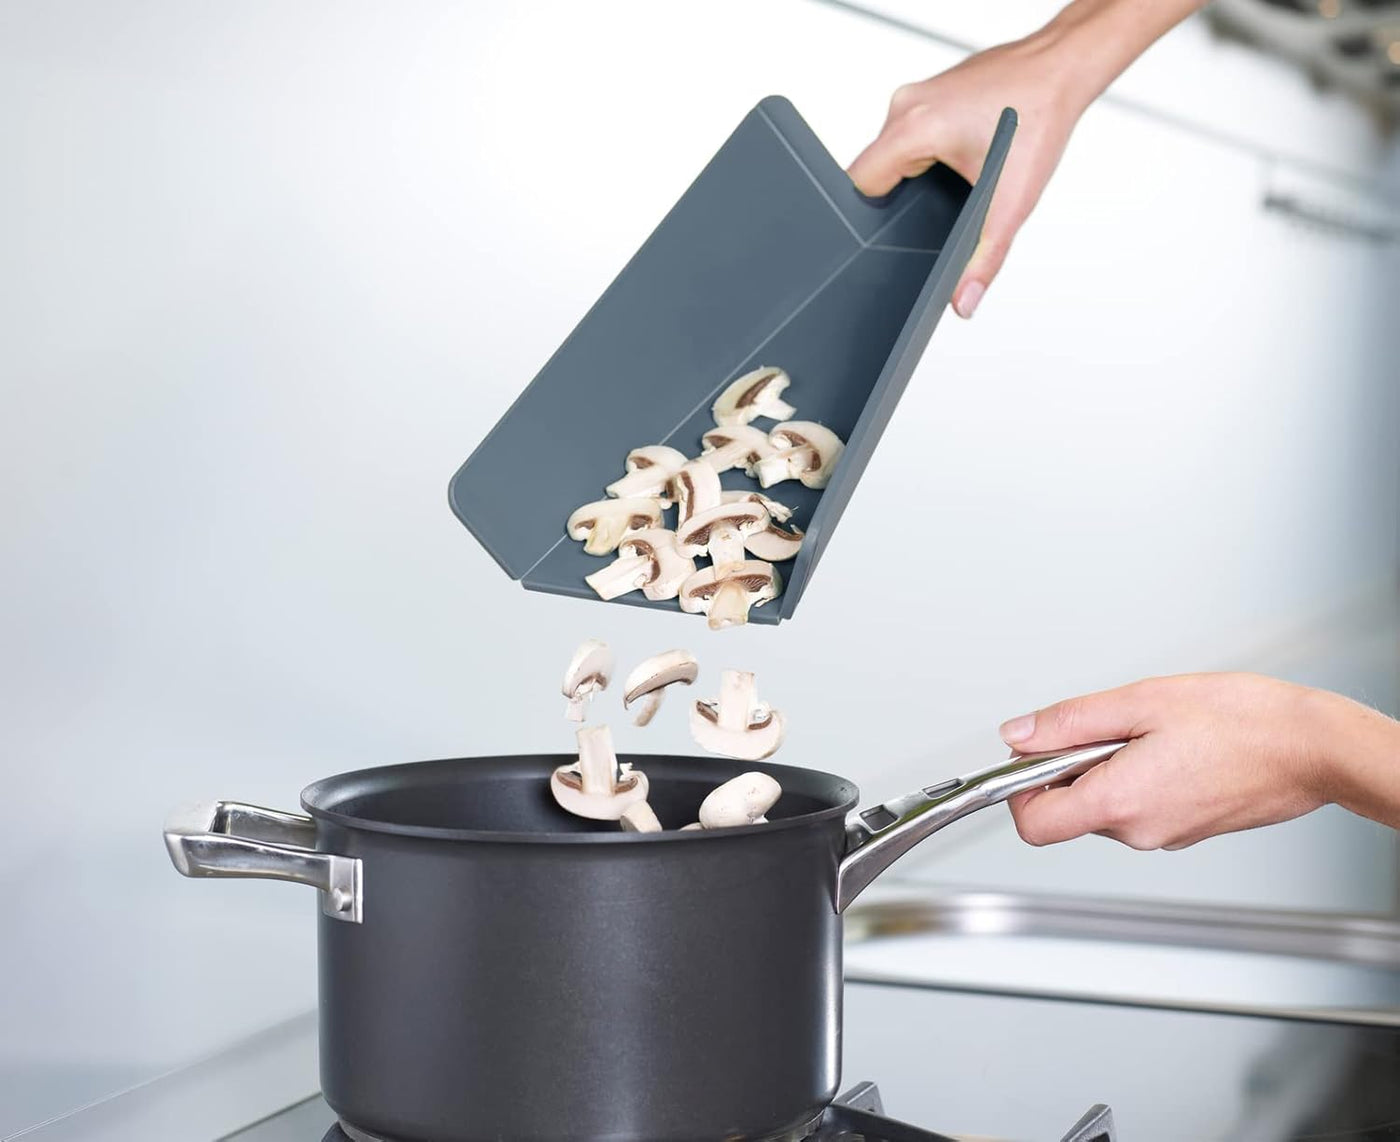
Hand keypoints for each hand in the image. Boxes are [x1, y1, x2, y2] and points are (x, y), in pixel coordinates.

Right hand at [848, 33, 1090, 318]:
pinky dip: (932, 152)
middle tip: (944, 201)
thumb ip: (984, 257)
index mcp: (913, 127)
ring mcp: (918, 94)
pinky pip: (912, 134)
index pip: (861, 184)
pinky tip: (965, 155)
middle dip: (904, 197)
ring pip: (895, 153)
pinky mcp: (931, 92)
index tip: (894, 231)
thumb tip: (964, 300)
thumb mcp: (1011, 201)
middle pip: (877, 172)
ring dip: (920, 174)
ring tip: (960, 173)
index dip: (872, 218)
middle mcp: (907, 105)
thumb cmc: (1041, 115)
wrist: (1064, 67)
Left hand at [999, 673, 1345, 850]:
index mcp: (1120, 802)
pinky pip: (1137, 804)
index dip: (1018, 786)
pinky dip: (1136, 774)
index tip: (1031, 753)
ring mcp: (1164, 835)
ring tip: (1150, 731)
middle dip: (1070, 764)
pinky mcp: (1183, 829)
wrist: (1313, 748)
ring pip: (1103, 803)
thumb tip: (1020, 735)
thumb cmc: (1244, 721)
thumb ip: (1069, 722)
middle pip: (1067, 808)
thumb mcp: (1141, 701)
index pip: (1034, 822)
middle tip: (1109, 725)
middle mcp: (1139, 831)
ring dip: (1107, 765)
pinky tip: (1170, 746)